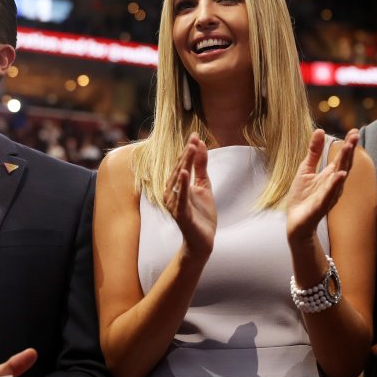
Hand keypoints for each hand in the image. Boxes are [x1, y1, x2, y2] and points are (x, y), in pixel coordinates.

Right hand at [163, 133, 215, 259]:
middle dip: (187, 154)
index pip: (182, 165)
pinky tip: (184, 172)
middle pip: (179, 170)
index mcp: (177, 186)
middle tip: (193, 139)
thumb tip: (200, 145)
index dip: (188, 150)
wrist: (203, 241)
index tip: (195, 135)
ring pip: (178, 181)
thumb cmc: (201, 214)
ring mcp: (175, 204)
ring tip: (190, 149)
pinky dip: (182, 185)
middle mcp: (172, 193)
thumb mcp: (204, 186)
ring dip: (184, 165)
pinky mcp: (180, 214)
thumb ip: (201, 167)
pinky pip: (180, 197)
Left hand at [287, 129, 357, 242]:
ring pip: (339, 177)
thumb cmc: (303, 197)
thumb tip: (320, 130)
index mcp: (330, 175)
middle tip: (355, 136)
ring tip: (349, 148)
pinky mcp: (321, 205)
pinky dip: (335, 185)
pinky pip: (329, 194)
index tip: (353, 131)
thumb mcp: (306, 169)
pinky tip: (340, 175)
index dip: (348, 145)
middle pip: (344, 164)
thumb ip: (314, 152)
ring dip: (344, 163)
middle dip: (349, 150)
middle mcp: (333, 184)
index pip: (342, 157)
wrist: (296, 221)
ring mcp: (328, 195)